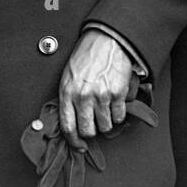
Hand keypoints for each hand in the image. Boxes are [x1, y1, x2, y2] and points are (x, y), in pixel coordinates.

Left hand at [58, 29, 135, 147]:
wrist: (107, 40)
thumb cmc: (87, 57)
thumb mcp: (68, 77)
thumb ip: (68, 99)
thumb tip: (72, 122)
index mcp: (67, 93)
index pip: (68, 127)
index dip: (74, 141)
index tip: (79, 146)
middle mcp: (83, 96)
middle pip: (88, 130)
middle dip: (93, 131)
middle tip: (95, 124)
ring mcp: (101, 95)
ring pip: (106, 126)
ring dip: (107, 122)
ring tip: (105, 110)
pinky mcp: (118, 93)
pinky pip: (119, 116)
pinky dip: (118, 114)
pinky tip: (115, 103)